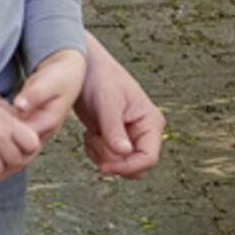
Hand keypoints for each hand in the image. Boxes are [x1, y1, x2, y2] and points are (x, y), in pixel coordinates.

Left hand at [11, 48, 86, 147]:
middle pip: (16, 137)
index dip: (8, 129)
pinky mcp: (26, 116)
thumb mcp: (50, 83)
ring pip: (11, 129)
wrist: (66, 70)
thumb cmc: (61, 76)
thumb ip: (35, 95)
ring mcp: (33, 122)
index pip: (25, 137)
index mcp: (49, 123)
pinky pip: (11, 119)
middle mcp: (41, 128)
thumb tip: (19, 106)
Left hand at [76, 40, 164, 177]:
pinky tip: (89, 134)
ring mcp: (129, 136)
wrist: (83, 67)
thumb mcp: (107, 102)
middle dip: (113, 161)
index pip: (149, 159)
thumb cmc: (99, 77)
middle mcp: (144, 132)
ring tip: (91, 134)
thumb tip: (124, 153)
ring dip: (102, 156)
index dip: (128, 167)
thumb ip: (114, 128)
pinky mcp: (114, 138)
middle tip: (95, 141)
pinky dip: (95, 152)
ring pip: (120, 165)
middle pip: (135, 167)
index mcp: (151, 122)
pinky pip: (108, 159)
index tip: (104, 166)